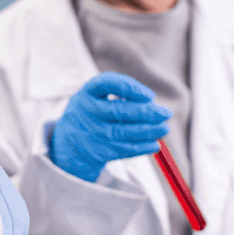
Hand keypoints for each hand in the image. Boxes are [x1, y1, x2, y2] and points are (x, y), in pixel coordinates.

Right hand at [49, 72, 170, 182]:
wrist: (68, 143)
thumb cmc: (91, 114)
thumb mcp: (96, 98)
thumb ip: (119, 96)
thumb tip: (152, 105)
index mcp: (87, 92)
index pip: (107, 83)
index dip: (130, 88)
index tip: (149, 96)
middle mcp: (86, 111)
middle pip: (119, 111)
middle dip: (147, 112)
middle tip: (166, 113)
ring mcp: (90, 132)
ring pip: (124, 132)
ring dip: (148, 131)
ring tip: (164, 129)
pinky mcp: (96, 151)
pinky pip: (123, 149)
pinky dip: (142, 147)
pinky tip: (154, 144)